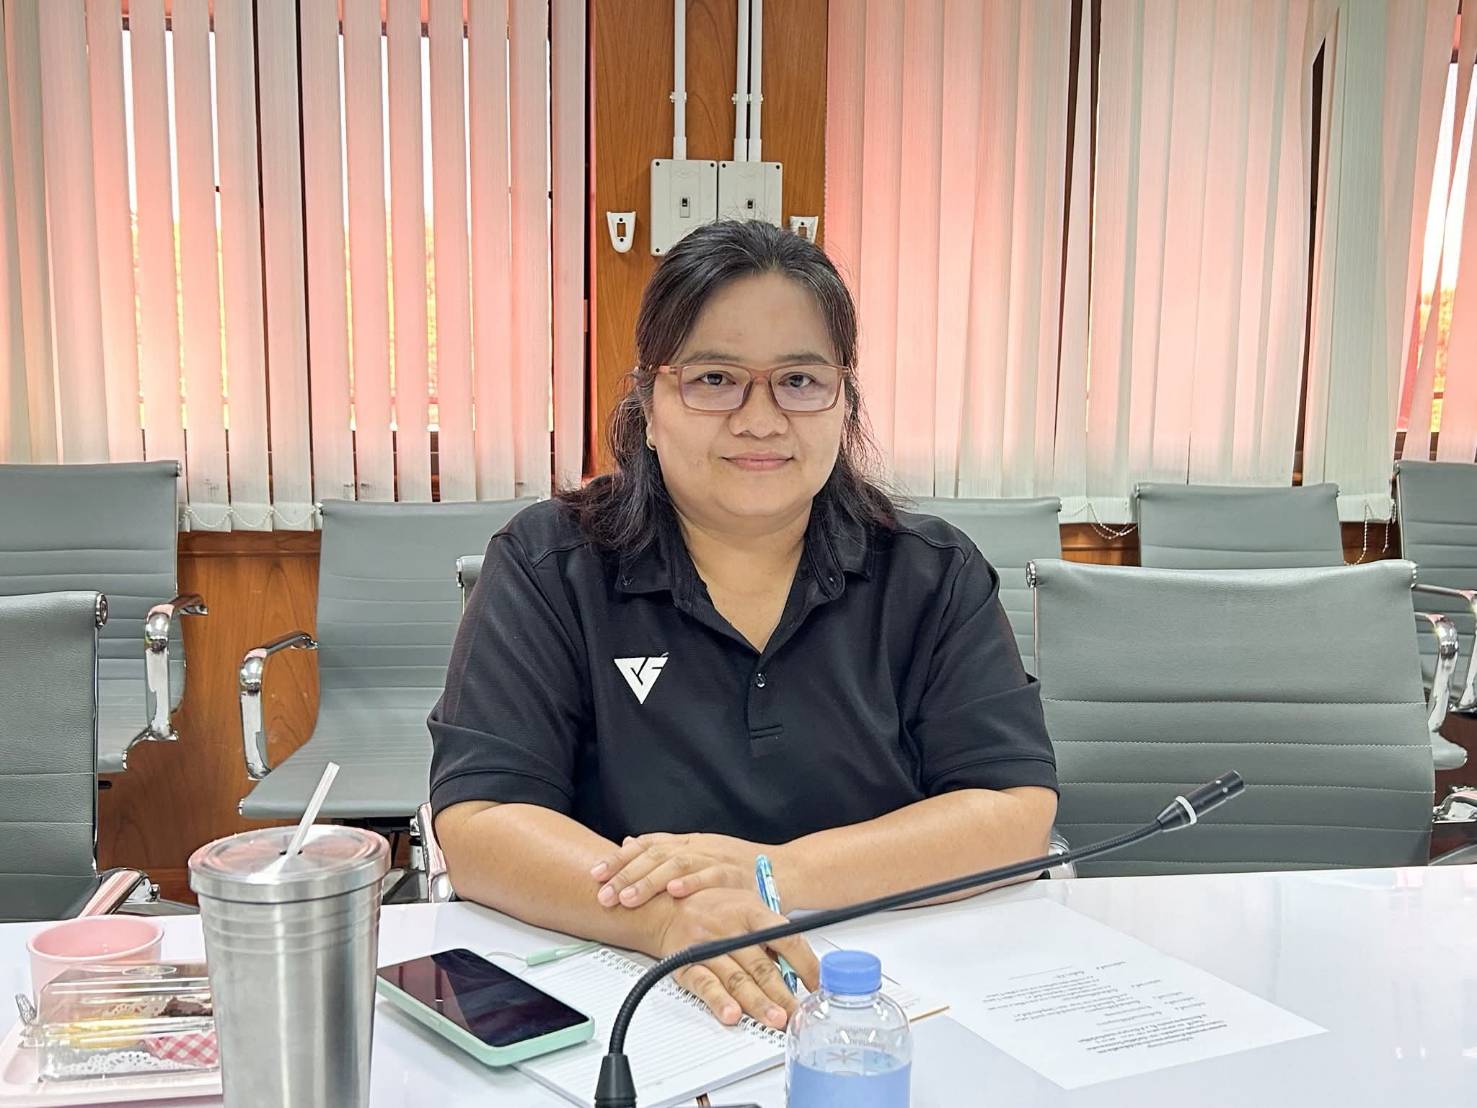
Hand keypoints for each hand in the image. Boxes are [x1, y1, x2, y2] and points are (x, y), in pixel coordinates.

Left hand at [591, 832, 761, 907]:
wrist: (784, 870)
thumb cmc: (738, 866)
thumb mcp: (698, 852)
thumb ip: (664, 848)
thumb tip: (628, 843)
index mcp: (687, 842)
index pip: (646, 846)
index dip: (619, 859)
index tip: (595, 874)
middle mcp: (698, 847)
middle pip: (655, 856)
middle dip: (626, 875)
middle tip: (604, 893)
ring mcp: (716, 858)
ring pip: (677, 865)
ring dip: (650, 882)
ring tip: (628, 897)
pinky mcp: (735, 874)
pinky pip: (711, 876)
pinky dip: (692, 883)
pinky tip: (674, 892)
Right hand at [655, 887, 818, 1028]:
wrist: (665, 905)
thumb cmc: (712, 906)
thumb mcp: (746, 904)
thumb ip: (770, 934)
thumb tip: (798, 966)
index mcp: (750, 911)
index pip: (786, 938)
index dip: (806, 963)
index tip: (818, 983)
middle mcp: (730, 929)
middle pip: (762, 965)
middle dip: (783, 993)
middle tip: (798, 1013)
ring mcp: (708, 947)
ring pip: (737, 979)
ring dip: (758, 1002)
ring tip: (775, 1020)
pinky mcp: (686, 964)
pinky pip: (705, 984)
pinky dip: (719, 1001)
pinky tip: (731, 1014)